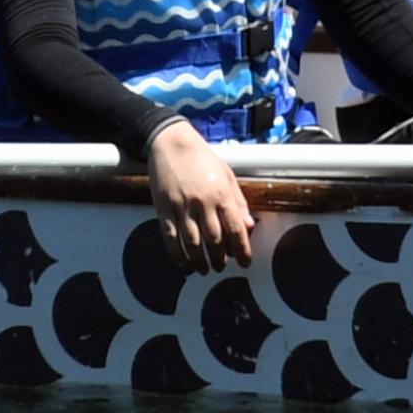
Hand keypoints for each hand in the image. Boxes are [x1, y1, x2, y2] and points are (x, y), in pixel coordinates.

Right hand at [146, 121, 254, 271]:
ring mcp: (181, 206)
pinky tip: (184, 264)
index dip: (242, 249)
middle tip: (222, 266)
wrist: (170, 143)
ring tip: (205, 269)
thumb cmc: (202, 158)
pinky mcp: (163, 209)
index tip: (245, 262)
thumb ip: (238, 201)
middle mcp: (202, 202)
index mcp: (221, 193)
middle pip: (214, 240)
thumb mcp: (227, 175)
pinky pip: (171, 238)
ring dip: (200, 261)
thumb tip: (249, 225)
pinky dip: (177, 255)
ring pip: (192, 243)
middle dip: (220, 258)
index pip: (235, 229)